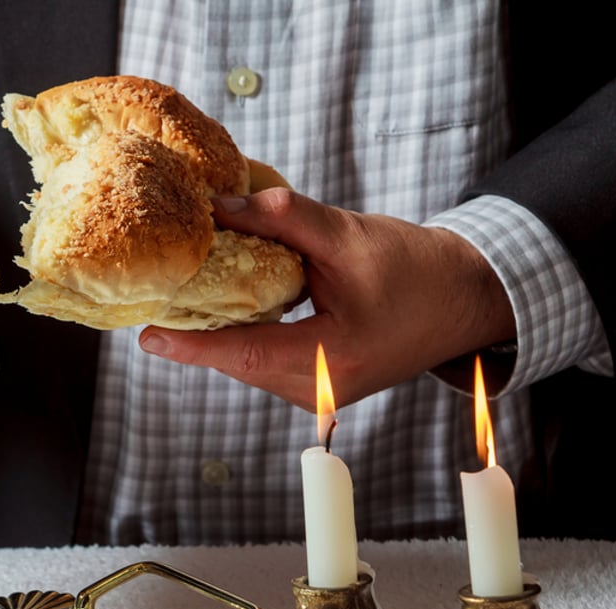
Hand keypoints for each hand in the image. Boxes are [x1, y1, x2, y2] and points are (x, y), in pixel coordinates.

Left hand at [138, 189, 515, 410]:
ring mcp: (322, 393)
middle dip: (199, 332)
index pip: (247, 355)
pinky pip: (269, 363)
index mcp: (334, 360)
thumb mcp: (348, 235)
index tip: (149, 337)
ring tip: (186, 298)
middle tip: (158, 300)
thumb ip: (284, 219)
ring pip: (252, 364)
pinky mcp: (321, 384)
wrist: (465, 297)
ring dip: (222, 333)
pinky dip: (247, 336)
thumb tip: (221, 208)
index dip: (194, 345)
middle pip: (242, 362)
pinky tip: (230, 306)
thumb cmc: (418, 269)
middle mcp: (323, 389)